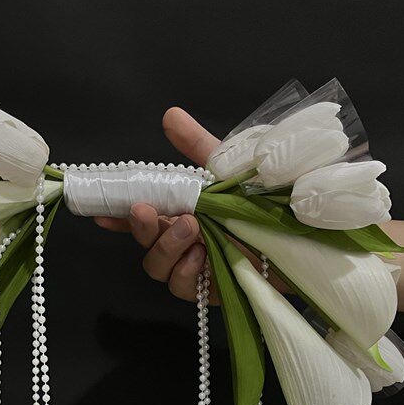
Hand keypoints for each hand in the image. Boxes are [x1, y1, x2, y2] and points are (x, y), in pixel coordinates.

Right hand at [94, 107, 268, 302]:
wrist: (302, 237)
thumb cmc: (265, 203)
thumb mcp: (229, 171)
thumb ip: (197, 146)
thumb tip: (170, 115)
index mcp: (182, 213)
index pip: (142, 217)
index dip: (118, 216)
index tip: (101, 213)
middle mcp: (183, 241)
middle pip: (144, 242)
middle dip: (141, 228)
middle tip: (148, 212)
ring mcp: (195, 267)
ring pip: (157, 267)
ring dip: (166, 248)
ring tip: (191, 230)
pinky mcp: (210, 289)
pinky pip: (182, 286)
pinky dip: (185, 271)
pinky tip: (200, 257)